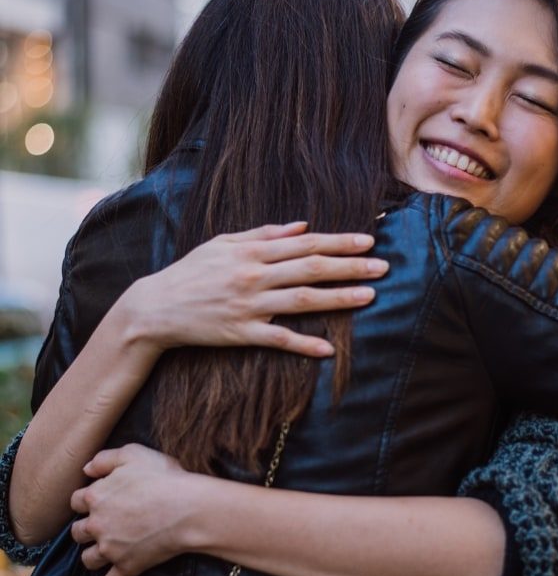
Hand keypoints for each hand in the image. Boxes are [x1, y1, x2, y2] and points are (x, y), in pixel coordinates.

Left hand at [70, 444, 193, 575]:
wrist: (188, 508)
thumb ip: (105, 458)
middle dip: (85, 529)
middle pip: (78, 532)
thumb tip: (86, 469)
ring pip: (88, 559)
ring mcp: (111, 549)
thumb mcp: (134, 454)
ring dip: (92, 556)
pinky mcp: (126, 567)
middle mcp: (98, 524)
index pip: (77, 500)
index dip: (86, 499)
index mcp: (97, 496)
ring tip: (100, 553)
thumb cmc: (164, 478)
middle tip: (98, 526)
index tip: (95, 500)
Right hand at [122, 222, 387, 356]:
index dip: (338, 242)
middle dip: (350, 266)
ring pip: (302, 300)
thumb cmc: (191, 271)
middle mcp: (254, 275)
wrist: (155, 307)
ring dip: (338, 298)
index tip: (368, 240)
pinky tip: (328, 349)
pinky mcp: (241, 333)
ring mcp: (249, 305)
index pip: (305, 244)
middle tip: (382, 266)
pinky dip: (303, 344)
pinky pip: (278, 339)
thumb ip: (262, 234)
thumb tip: (302, 226)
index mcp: (251, 251)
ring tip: (369, 296)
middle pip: (311, 268)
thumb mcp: (223, 243)